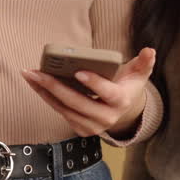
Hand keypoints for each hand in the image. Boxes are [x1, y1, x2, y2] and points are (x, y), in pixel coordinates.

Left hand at [20, 48, 155, 137]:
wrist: (124, 112)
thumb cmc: (128, 86)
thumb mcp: (139, 74)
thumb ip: (144, 62)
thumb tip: (149, 50)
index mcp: (121, 102)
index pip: (107, 93)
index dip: (94, 83)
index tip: (78, 71)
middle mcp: (106, 118)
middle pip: (77, 102)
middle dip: (55, 86)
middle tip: (37, 71)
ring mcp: (92, 126)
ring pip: (64, 108)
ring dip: (44, 92)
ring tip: (30, 75)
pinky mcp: (80, 128)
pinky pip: (60, 112)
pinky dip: (47, 98)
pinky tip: (36, 84)